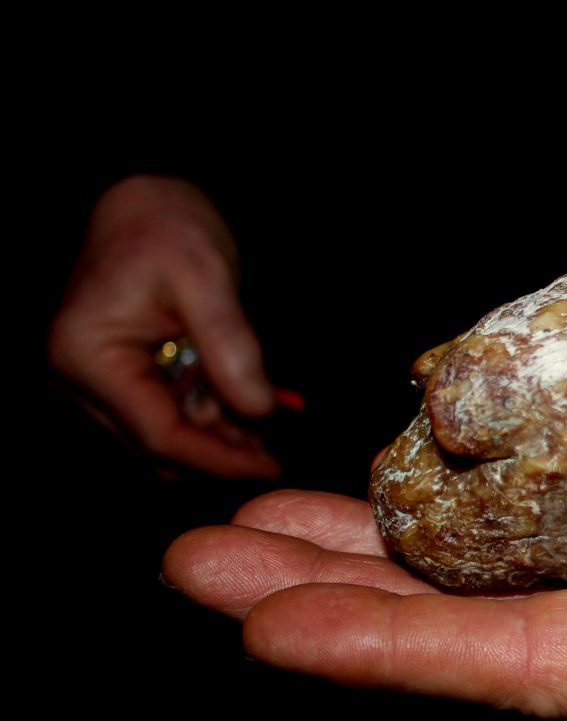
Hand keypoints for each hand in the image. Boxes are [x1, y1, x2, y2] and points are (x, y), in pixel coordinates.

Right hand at [48, 175, 279, 477]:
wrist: (143, 198)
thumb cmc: (165, 224)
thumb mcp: (206, 276)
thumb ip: (230, 345)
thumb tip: (260, 410)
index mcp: (85, 355)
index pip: (157, 433)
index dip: (218, 458)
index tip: (271, 468)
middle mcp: (79, 378)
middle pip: (157, 444)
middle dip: (219, 455)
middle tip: (279, 461)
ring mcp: (95, 380)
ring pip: (162, 435)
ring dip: (216, 442)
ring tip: (272, 444)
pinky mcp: (117, 375)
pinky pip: (163, 413)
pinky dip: (205, 420)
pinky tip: (248, 422)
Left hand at [163, 426, 566, 720]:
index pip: (561, 677)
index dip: (421, 664)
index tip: (276, 640)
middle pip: (489, 639)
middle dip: (342, 610)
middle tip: (194, 570)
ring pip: (498, 584)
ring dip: (368, 561)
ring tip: (236, 534)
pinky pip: (544, 531)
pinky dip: (450, 517)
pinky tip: (377, 492)